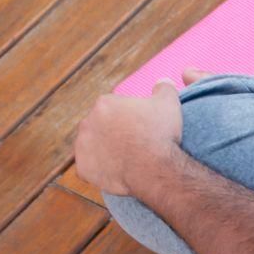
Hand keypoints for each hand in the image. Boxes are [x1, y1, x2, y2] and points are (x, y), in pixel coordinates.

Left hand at [73, 79, 182, 197]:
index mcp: (105, 103)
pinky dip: (99, 169)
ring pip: (92, 145)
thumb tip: (163, 81)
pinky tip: (115, 171)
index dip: (129, 117)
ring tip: (125, 158)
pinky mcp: (83, 167)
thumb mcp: (170, 104)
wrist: (154, 168)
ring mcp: (82, 146)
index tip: (141, 127)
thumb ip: (164, 88)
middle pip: (100, 125)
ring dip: (104, 149)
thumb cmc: (161, 135)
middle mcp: (88, 121)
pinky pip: (88, 167)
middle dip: (114, 132)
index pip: (114, 107)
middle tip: (134, 143)